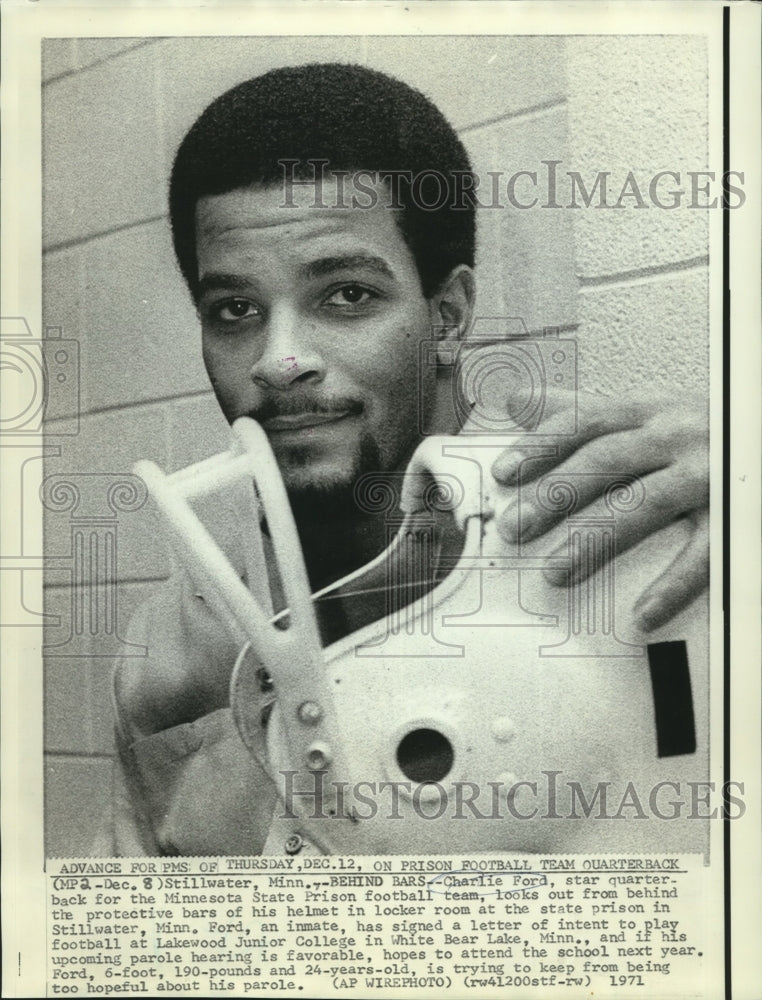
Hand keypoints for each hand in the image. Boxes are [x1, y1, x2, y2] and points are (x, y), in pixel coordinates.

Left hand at [489, 389, 708, 631]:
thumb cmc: (706, 431)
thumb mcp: (649, 410)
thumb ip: (584, 409)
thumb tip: (516, 399)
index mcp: (651, 411)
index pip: (586, 421)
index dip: (542, 445)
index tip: (504, 474)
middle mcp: (678, 437)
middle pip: (607, 460)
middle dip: (556, 494)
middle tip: (514, 528)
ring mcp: (709, 476)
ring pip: (645, 505)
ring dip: (597, 539)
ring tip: (556, 572)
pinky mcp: (737, 515)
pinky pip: (704, 554)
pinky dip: (673, 585)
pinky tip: (643, 614)